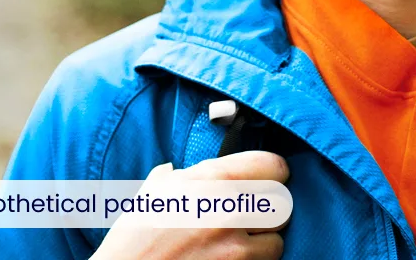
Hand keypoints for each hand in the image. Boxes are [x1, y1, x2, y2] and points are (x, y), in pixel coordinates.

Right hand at [92, 152, 288, 259]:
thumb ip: (177, 175)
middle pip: (282, 202)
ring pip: (277, 238)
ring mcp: (232, 245)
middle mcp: (227, 209)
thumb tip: (174, 169)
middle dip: (271, 209)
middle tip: (256, 214)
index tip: (271, 178)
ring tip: (244, 240)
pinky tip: (236, 259)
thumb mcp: (154, 192)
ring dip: (265, 241)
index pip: (272, 165)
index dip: (274, 172)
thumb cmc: (133, 237)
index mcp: (209, 179)